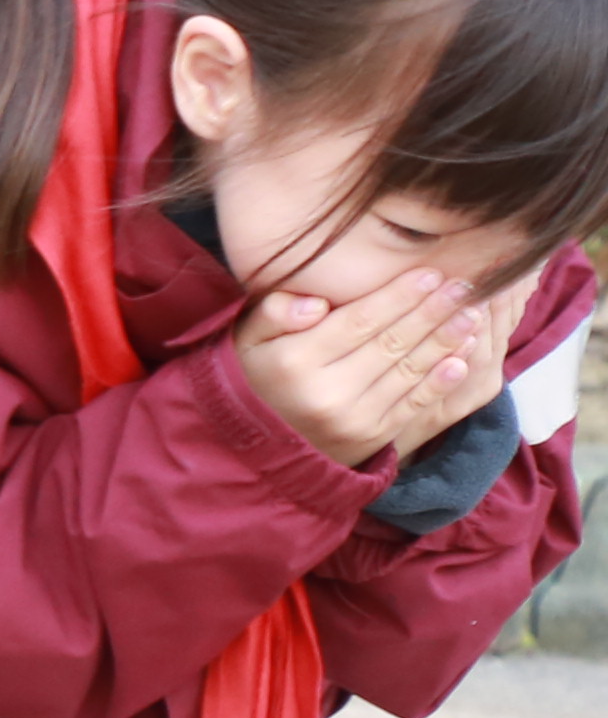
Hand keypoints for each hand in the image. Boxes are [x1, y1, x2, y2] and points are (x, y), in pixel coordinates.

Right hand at [238, 268, 502, 466]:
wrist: (259, 444)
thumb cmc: (255, 376)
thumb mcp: (246, 338)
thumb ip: (274, 312)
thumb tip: (314, 303)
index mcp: (295, 360)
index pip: (359, 321)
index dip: (399, 296)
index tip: (431, 273)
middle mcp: (327, 391)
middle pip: (391, 343)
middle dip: (432, 311)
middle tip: (465, 286)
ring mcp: (352, 419)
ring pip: (409, 371)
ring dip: (445, 341)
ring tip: (471, 314)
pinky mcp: (371, 439)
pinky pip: (412, 404)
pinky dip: (440, 381)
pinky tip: (462, 359)